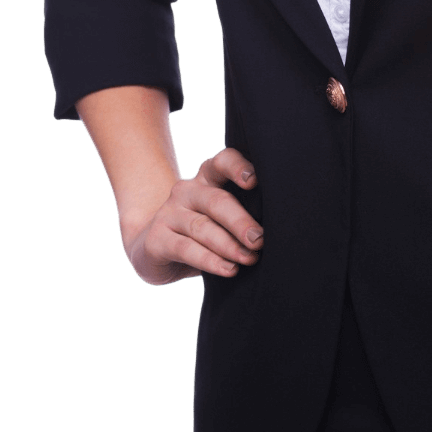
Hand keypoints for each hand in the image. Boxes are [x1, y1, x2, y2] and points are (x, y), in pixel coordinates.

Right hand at [122, 148, 263, 285]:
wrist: (151, 247)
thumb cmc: (201, 231)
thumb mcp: (220, 218)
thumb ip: (242, 216)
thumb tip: (279, 230)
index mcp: (207, 178)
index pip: (223, 162)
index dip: (238, 167)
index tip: (254, 180)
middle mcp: (187, 190)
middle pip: (217, 201)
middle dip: (241, 221)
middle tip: (259, 239)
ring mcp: (169, 213)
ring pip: (203, 227)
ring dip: (229, 245)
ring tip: (249, 258)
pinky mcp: (156, 239)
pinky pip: (186, 249)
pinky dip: (210, 261)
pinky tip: (228, 269)